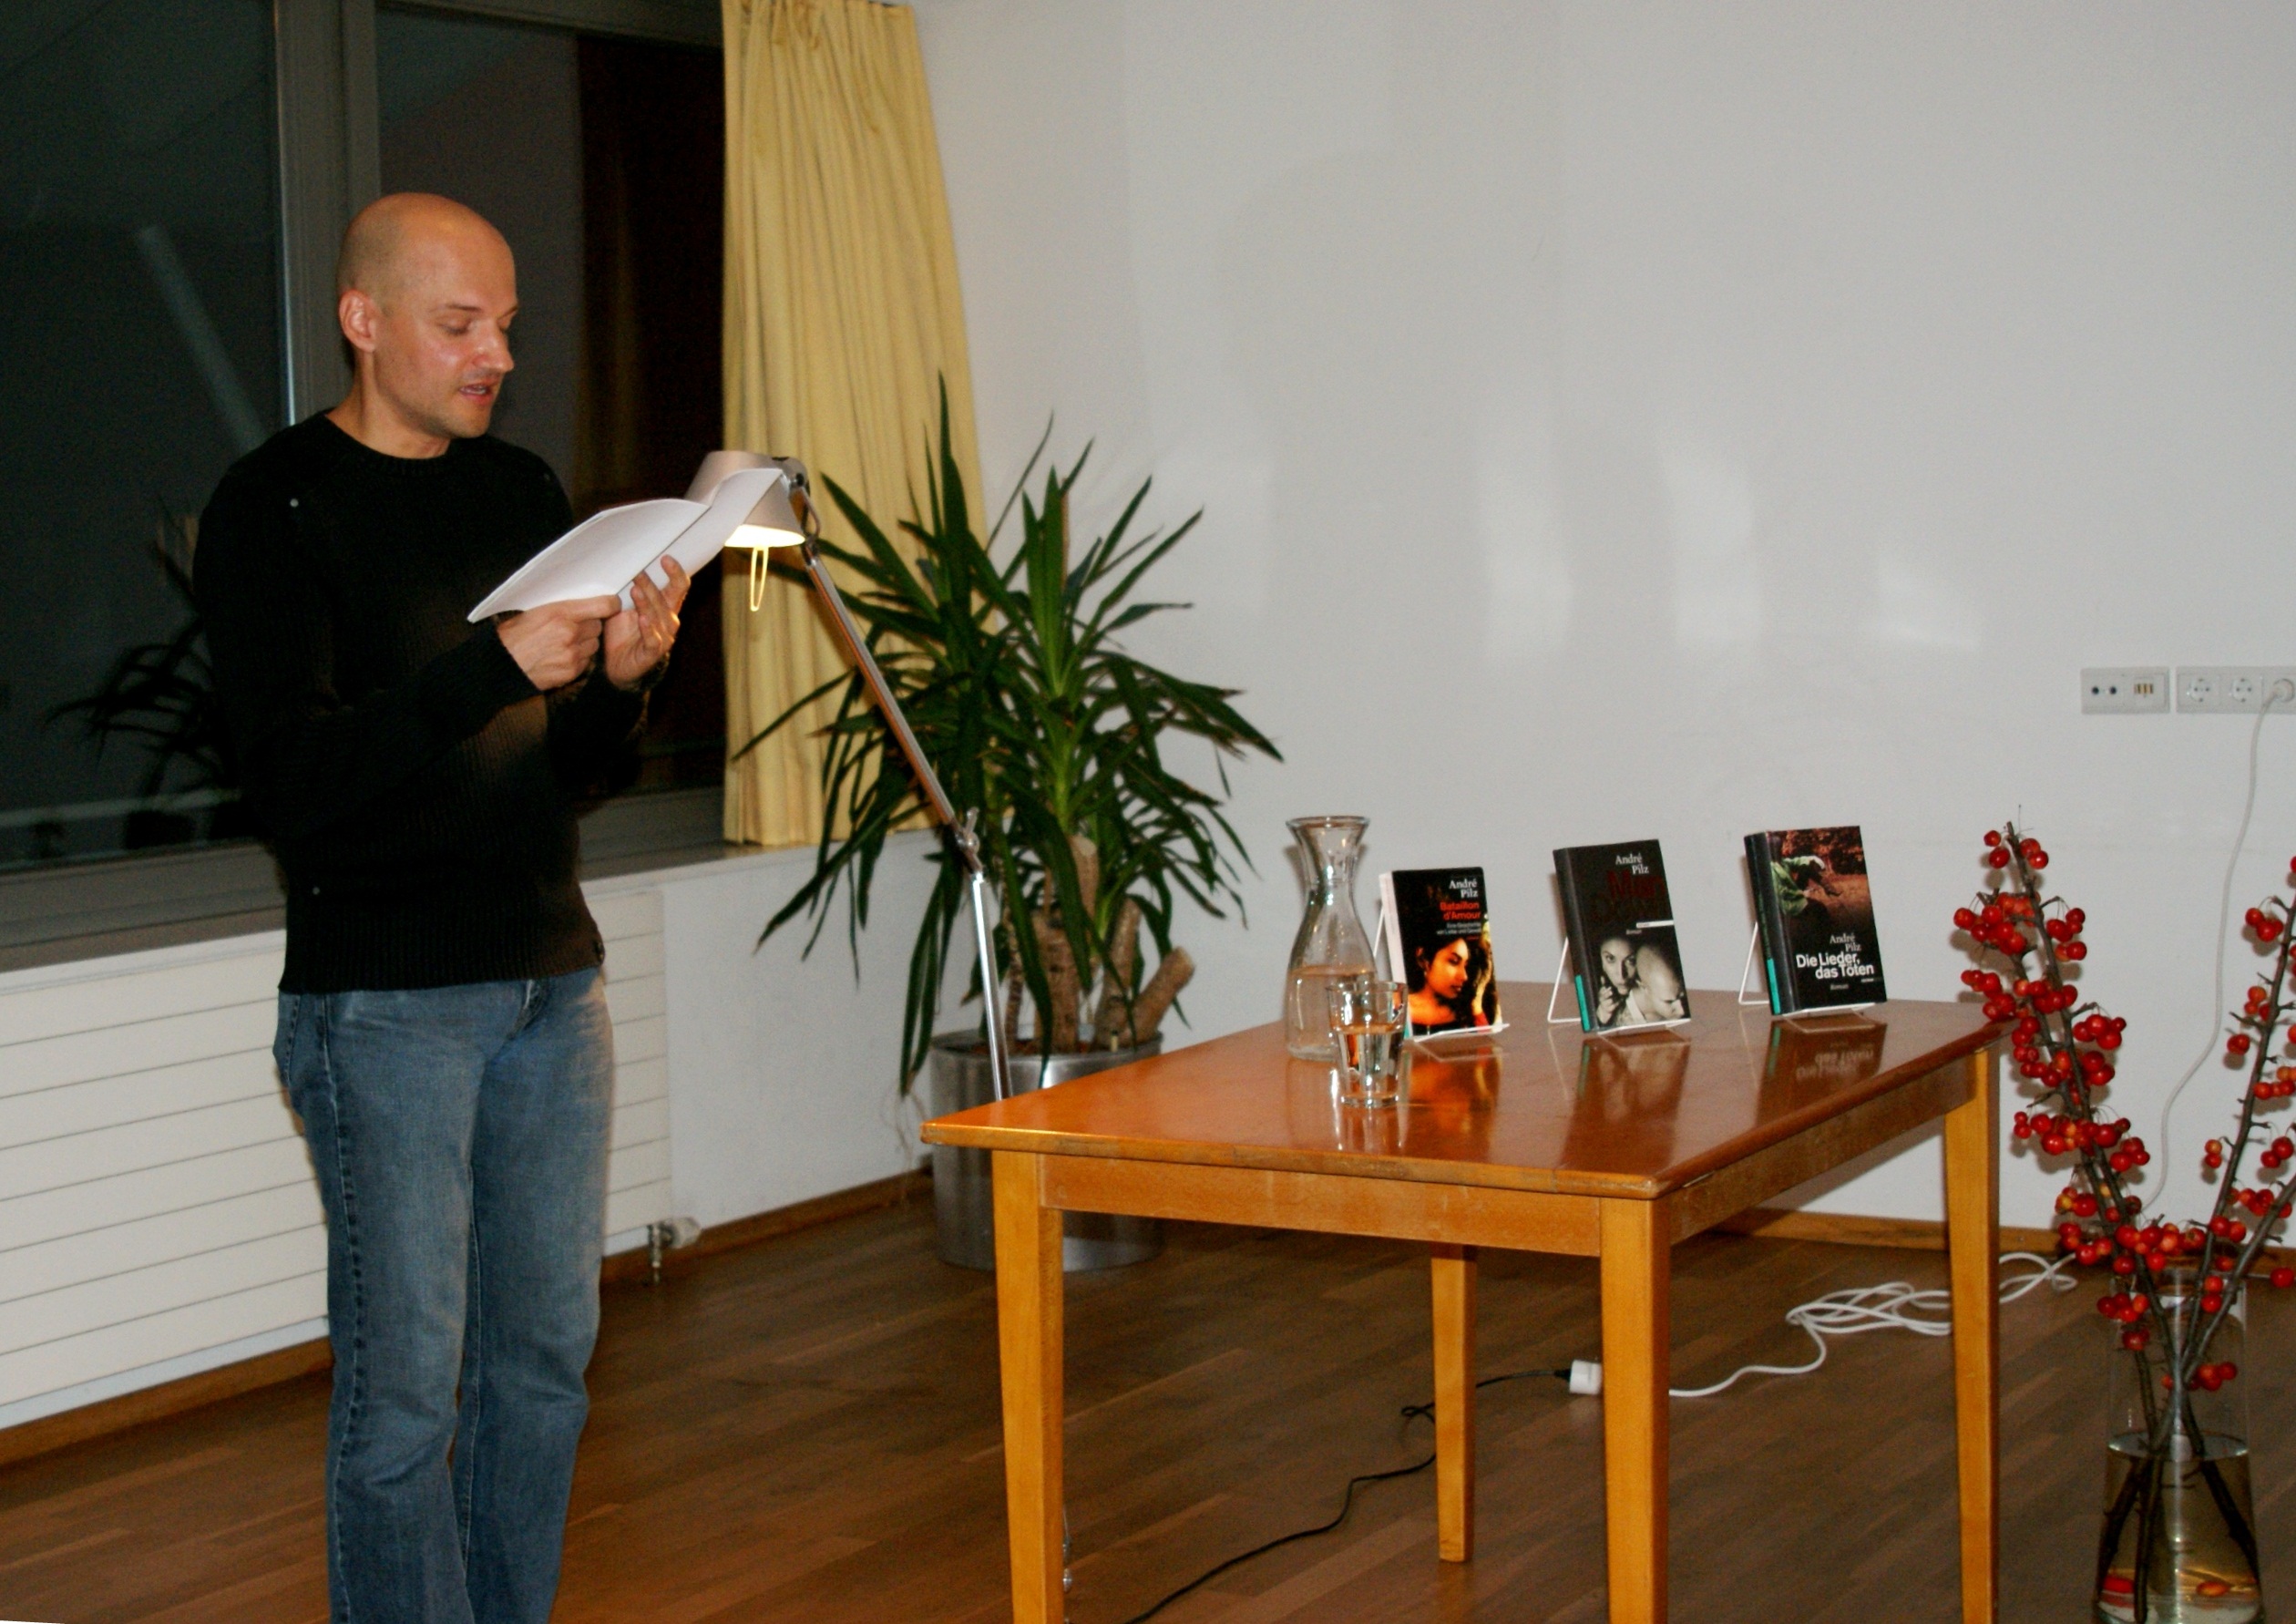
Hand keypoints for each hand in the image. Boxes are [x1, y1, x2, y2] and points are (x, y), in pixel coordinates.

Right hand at [496, 595, 618, 690]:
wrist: (502, 665)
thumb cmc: (514, 635)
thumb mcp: (535, 611)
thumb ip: (563, 608)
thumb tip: (584, 603)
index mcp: (560, 613)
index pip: (603, 606)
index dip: (610, 605)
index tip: (611, 604)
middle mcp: (570, 633)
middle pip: (598, 626)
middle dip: (589, 625)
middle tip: (574, 626)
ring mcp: (572, 654)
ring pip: (594, 644)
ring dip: (585, 642)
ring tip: (566, 642)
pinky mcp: (572, 671)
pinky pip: (586, 660)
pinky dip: (579, 657)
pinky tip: (562, 655)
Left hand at [603, 556, 689, 691]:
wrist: (616, 665)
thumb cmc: (623, 632)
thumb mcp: (624, 606)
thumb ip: (627, 590)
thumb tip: (618, 565)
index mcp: (666, 606)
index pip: (678, 587)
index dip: (676, 573)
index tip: (665, 558)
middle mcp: (669, 620)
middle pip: (665, 599)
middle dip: (651, 585)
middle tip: (638, 573)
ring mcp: (663, 637)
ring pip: (658, 617)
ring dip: (647, 603)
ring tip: (636, 591)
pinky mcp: (652, 653)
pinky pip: (653, 639)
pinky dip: (648, 629)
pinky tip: (642, 619)